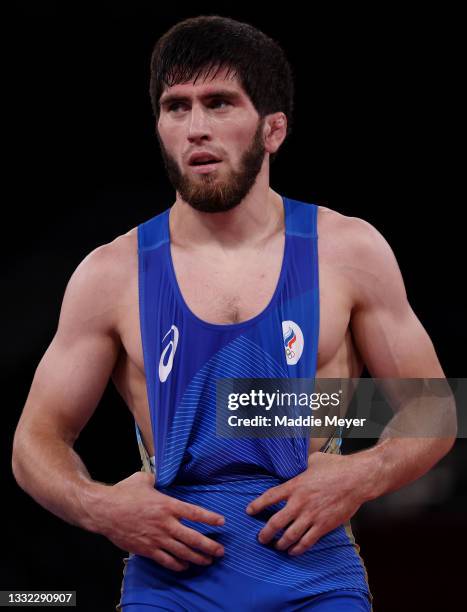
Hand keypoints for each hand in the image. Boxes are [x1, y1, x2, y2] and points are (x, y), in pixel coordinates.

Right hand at [99, 471, 224, 570]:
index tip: (222, 522)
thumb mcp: (143, 479)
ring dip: (197, 557)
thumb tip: (159, 476)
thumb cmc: (123, 492)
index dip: (209, 518)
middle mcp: (165, 523)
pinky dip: (178, 565)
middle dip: (209, 546)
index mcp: (167, 505)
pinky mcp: (146, 549)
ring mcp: (156, 538)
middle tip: (221, 550)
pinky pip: (166, 560)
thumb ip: (156, 479)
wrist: (104, 510)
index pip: (194, 512)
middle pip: (193, 538)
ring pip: (182, 552)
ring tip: (208, 560)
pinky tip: (185, 566)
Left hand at [245, 452, 366, 555]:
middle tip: (260, 538)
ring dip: (280, 544)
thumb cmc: (336, 467)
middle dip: (265, 533)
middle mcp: (299, 503)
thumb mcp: (314, 461)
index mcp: (295, 485)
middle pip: (275, 522)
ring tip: (276, 546)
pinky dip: (298, 549)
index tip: (249, 511)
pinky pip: (307, 542)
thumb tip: (298, 464)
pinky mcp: (323, 526)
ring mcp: (311, 516)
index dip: (257, 505)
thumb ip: (302, 465)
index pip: (270, 497)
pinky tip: (293, 551)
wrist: (356, 479)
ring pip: (289, 536)